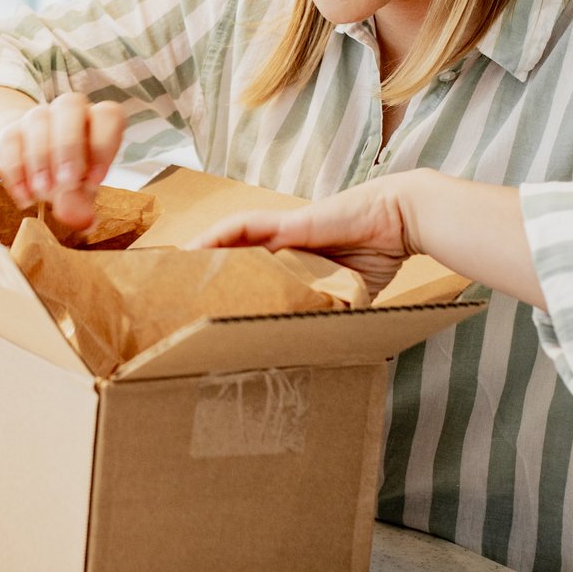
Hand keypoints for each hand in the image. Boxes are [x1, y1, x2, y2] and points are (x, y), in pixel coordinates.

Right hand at [0, 92, 126, 230]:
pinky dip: (16, 171)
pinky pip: (9, 141)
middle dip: (68, 146)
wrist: (33, 163)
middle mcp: (69, 110)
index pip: (107, 116)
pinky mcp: (9, 130)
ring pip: (37, 120)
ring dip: (40, 158)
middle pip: (70, 107)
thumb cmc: (69, 173)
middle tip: (65, 183)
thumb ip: (83, 203)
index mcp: (97, 119)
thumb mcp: (81, 189)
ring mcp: (37, 116)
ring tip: (42, 192)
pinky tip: (24, 196)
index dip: (103, 145)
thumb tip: (85, 222)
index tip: (95, 180)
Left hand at [188, 171, 426, 295]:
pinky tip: (193, 249)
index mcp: (292, 262)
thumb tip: (320, 351)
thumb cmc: (379, 254)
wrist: (400, 220)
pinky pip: (241, 226)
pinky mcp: (285, 221)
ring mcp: (280, 231)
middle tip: (175, 298)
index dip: (226, 289)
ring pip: (227, 242)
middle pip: (230, 258)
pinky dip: (215, 237)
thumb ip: (330, 313)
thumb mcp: (349, 296)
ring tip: (172, 274)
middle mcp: (279, 245)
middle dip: (203, 276)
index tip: (203, 311)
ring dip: (199, 255)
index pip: (249, 276)